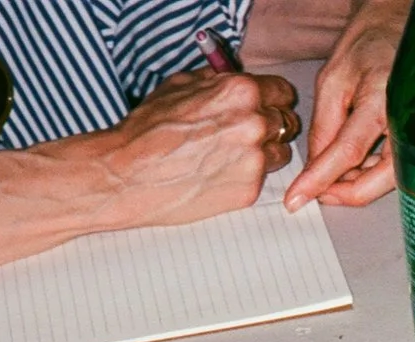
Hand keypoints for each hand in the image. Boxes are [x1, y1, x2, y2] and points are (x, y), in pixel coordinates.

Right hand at [63, 67, 300, 230]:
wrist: (128, 174)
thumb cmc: (147, 130)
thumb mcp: (179, 85)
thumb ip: (216, 81)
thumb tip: (233, 79)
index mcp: (241, 91)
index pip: (282, 92)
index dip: (272, 99)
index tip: (265, 107)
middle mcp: (254, 123)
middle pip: (286, 122)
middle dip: (270, 126)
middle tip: (246, 134)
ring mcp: (255, 159)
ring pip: (281, 153)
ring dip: (264, 153)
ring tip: (232, 156)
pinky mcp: (249, 189)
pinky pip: (263, 180)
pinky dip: (248, 177)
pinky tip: (221, 174)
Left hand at [284, 0, 403, 210]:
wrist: (398, 31)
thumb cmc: (366, 46)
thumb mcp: (332, 80)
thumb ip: (323, 126)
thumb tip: (315, 169)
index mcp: (381, 101)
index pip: (347, 152)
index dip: (320, 180)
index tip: (296, 199)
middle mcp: (407, 122)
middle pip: (377, 179)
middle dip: (344, 192)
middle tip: (317, 192)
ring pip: (388, 180)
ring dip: (357, 183)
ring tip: (332, 171)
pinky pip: (395, 169)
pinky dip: (370, 172)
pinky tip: (351, 163)